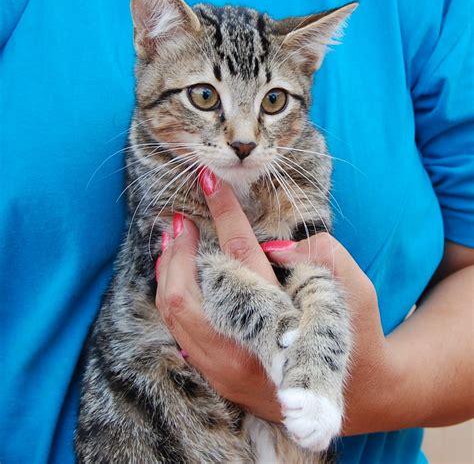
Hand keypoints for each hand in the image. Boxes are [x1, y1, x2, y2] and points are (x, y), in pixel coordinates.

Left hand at [155, 168, 397, 433]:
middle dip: (176, 249)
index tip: (208, 181)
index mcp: (278, 320)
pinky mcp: (219, 378)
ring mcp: (224, 370)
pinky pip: (180, 331)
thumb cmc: (357, 335)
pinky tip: (178, 277)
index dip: (223, 212)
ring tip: (171, 241)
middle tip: (179, 220)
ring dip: (168, 273)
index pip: (239, 254)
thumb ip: (320, 255)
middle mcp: (241, 349)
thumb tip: (274, 246)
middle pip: (184, 294)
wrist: (360, 396)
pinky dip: (174, 297)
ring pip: (174, 316)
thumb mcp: (355, 288)